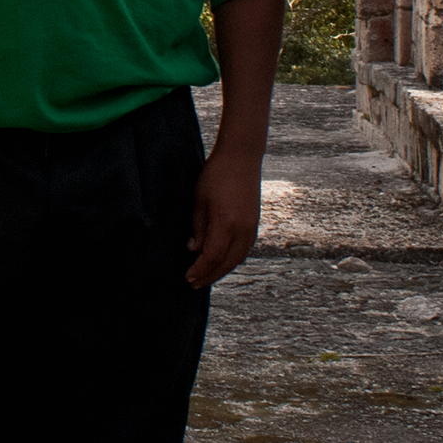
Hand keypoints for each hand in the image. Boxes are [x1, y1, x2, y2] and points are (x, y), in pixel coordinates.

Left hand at [186, 149, 261, 286]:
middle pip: (227, 262)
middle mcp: (242, 229)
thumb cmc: (216, 175)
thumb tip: (194, 250)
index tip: (188, 278)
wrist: (241, 158)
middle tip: (194, 284)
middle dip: (210, 275)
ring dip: (222, 270)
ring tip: (206, 276)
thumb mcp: (199, 200)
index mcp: (226, 223)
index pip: (212, 256)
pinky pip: (244, 250)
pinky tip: (222, 261)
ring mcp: (251, 227)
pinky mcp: (254, 224)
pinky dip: (232, 260)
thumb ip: (198, 228)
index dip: (200, 270)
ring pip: (238, 258)